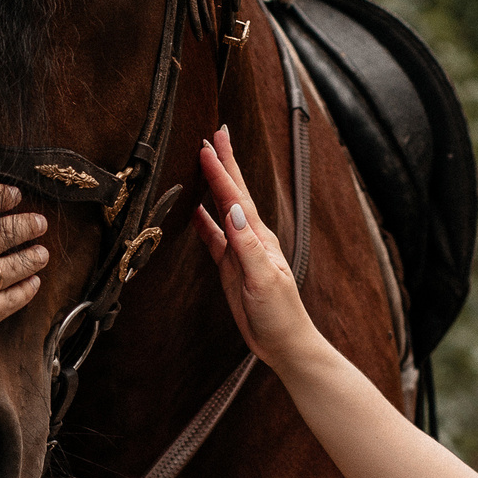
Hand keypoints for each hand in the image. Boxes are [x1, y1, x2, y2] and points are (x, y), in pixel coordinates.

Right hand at [192, 126, 325, 369]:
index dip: (222, 170)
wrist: (284, 343)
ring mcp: (240, 251)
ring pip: (222, 210)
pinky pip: (214, 238)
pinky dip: (203, 221)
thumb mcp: (263, 279)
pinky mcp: (231, 267)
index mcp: (259, 237)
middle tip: (214, 134)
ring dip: (214, 186)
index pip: (236, 197)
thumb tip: (232, 209)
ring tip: (203, 161)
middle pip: (233, 193)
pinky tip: (193, 210)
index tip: (208, 145)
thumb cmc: (280, 314)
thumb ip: (247, 245)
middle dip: (224, 164)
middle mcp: (249, 238)